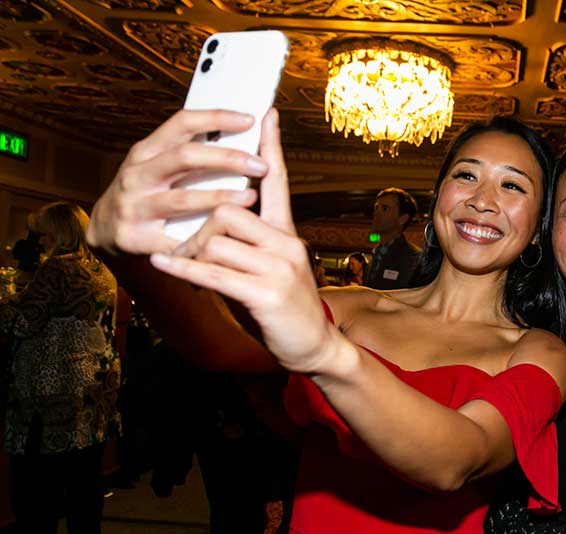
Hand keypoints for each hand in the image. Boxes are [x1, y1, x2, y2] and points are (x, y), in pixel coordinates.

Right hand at [86, 109, 265, 255]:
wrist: (105, 230)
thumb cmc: (145, 193)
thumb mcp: (159, 167)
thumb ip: (191, 154)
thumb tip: (239, 137)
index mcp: (146, 151)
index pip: (182, 123)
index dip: (216, 118)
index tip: (249, 119)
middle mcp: (137, 175)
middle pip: (185, 157)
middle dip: (227, 158)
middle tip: (260, 164)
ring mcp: (134, 206)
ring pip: (182, 199)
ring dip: (220, 198)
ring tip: (251, 198)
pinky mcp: (135, 237)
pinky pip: (175, 240)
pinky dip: (202, 240)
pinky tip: (226, 239)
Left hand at [149, 109, 344, 374]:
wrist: (313, 346)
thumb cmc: (284, 306)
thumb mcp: (270, 267)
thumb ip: (249, 242)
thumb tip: (212, 222)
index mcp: (287, 233)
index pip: (279, 181)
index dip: (271, 147)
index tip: (266, 114)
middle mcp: (287, 243)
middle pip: (229, 210)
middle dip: (198, 226)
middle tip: (187, 247)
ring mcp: (278, 269)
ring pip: (217, 240)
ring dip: (190, 253)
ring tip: (183, 266)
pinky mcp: (265, 294)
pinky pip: (212, 273)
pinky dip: (183, 268)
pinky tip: (163, 263)